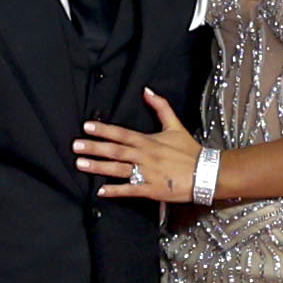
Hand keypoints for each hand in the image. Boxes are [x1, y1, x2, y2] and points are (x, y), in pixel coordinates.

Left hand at [74, 90, 202, 201]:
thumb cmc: (189, 150)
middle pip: (115, 150)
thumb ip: (160, 107)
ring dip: (99, 167)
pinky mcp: (152, 189)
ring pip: (119, 169)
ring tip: (81, 164)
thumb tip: (147, 90)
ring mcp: (147, 173)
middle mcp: (145, 156)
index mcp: (148, 141)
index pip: (122, 133)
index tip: (87, 127)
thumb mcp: (175, 125)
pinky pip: (130, 190)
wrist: (207, 172)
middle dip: (94, 147)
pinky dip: (116, 191)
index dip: (104, 130)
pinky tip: (101, 191)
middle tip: (75, 146)